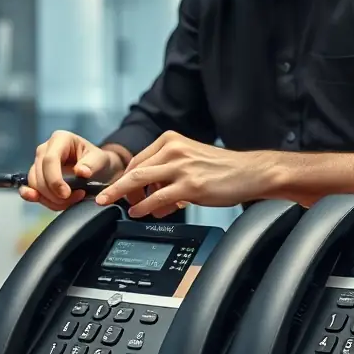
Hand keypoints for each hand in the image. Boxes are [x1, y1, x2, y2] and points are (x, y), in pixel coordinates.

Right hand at [21, 131, 123, 211]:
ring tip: (71, 200)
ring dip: (51, 198)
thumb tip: (81, 172)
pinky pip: (31, 188)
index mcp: (60, 139)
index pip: (50, 160)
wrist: (95, 168)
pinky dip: (36, 197)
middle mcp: (45, 149)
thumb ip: (92, 164)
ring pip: (35, 184)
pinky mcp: (37, 175)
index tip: (66, 194)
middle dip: (55, 193)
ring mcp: (38, 162)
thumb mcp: (100, 159)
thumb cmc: (97, 160)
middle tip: (76, 198)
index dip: (55, 180)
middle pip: (40, 174)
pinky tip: (35, 198)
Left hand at [95, 132, 275, 217]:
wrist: (251, 172)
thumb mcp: (190, 161)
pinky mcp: (190, 185)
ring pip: (141, 181)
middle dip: (116, 187)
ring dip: (126, 197)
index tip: (118, 190)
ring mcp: (182, 167)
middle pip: (135, 169)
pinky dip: (144, 207)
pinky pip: (157, 197)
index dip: (125, 178)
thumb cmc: (223, 169)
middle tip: (102, 199)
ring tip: (124, 209)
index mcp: (171, 140)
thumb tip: (147, 199)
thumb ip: (167, 174)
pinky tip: (140, 213)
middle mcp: (174, 149)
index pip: (138, 160)